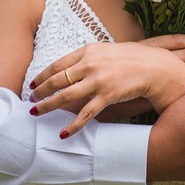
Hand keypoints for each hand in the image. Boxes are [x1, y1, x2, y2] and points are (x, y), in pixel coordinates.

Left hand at [30, 36, 184, 137]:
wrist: (154, 67)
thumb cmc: (131, 58)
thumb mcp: (106, 51)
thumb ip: (87, 59)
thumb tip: (69, 69)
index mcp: (88, 51)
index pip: (57, 65)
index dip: (42, 76)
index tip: (33, 84)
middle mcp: (89, 65)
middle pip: (57, 81)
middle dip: (40, 92)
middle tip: (31, 100)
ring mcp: (98, 81)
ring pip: (65, 97)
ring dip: (47, 106)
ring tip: (36, 113)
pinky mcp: (107, 96)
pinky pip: (85, 114)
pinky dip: (72, 126)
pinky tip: (62, 133)